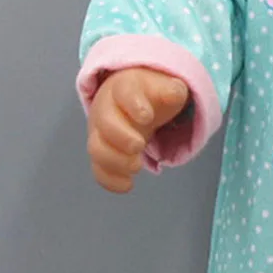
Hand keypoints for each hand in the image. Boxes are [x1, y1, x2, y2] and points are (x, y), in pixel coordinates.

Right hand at [86, 67, 188, 192]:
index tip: (147, 117)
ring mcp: (100, 132)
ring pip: (97, 147)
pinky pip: (98, 167)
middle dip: (121, 137)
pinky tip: (127, 185)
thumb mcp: (164, 87)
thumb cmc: (149, 95)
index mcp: (124, 89)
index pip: (124, 93)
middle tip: (139, 147)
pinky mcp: (102, 152)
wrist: (129, 100)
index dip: (134, 105)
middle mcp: (106, 110)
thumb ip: (172, 91)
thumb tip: (175, 93)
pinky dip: (109, 179)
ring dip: (115, 161)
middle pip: (105, 123)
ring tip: (136, 167)